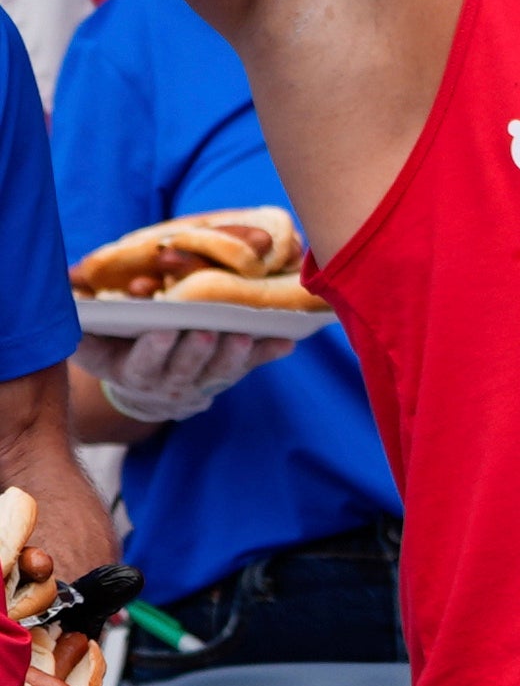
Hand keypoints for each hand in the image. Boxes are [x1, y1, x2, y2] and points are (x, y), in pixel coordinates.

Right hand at [90, 326, 271, 424]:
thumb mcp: (91, 346)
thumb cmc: (116, 353)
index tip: (162, 332)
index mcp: (135, 373)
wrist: (146, 390)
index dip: (153, 350)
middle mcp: (170, 384)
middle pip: (186, 370)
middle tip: (208, 331)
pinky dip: (268, 354)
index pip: (143, 364)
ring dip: (235, 354)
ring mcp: (203, 382)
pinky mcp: (228, 375)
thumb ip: (82, 328)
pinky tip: (286, 341)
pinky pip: (251, 366)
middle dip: (197, 351)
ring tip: (245, 334)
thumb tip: (68, 296)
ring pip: (221, 373)